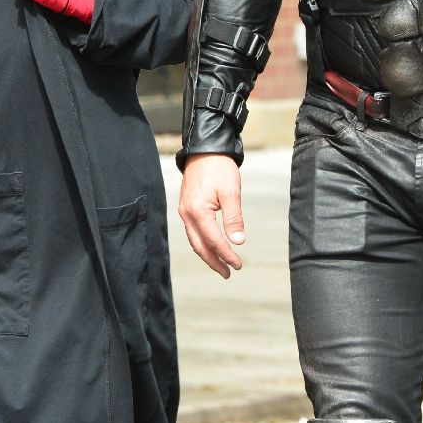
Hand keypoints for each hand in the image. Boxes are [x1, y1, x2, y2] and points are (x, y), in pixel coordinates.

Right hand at [178, 154, 245, 277]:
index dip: (226, 255)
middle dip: (214, 262)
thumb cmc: (219, 168)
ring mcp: (184, 211)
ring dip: (208, 254)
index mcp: (198, 211)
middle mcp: (187, 214)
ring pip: (195, 240)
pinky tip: (211, 246)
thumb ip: (234, 218)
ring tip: (221, 265)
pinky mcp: (186, 207)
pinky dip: (202, 243)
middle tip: (228, 273)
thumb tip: (238, 241)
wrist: (204, 149)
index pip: (214, 240)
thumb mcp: (231, 191)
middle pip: (200, 246)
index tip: (238, 265)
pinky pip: (193, 232)